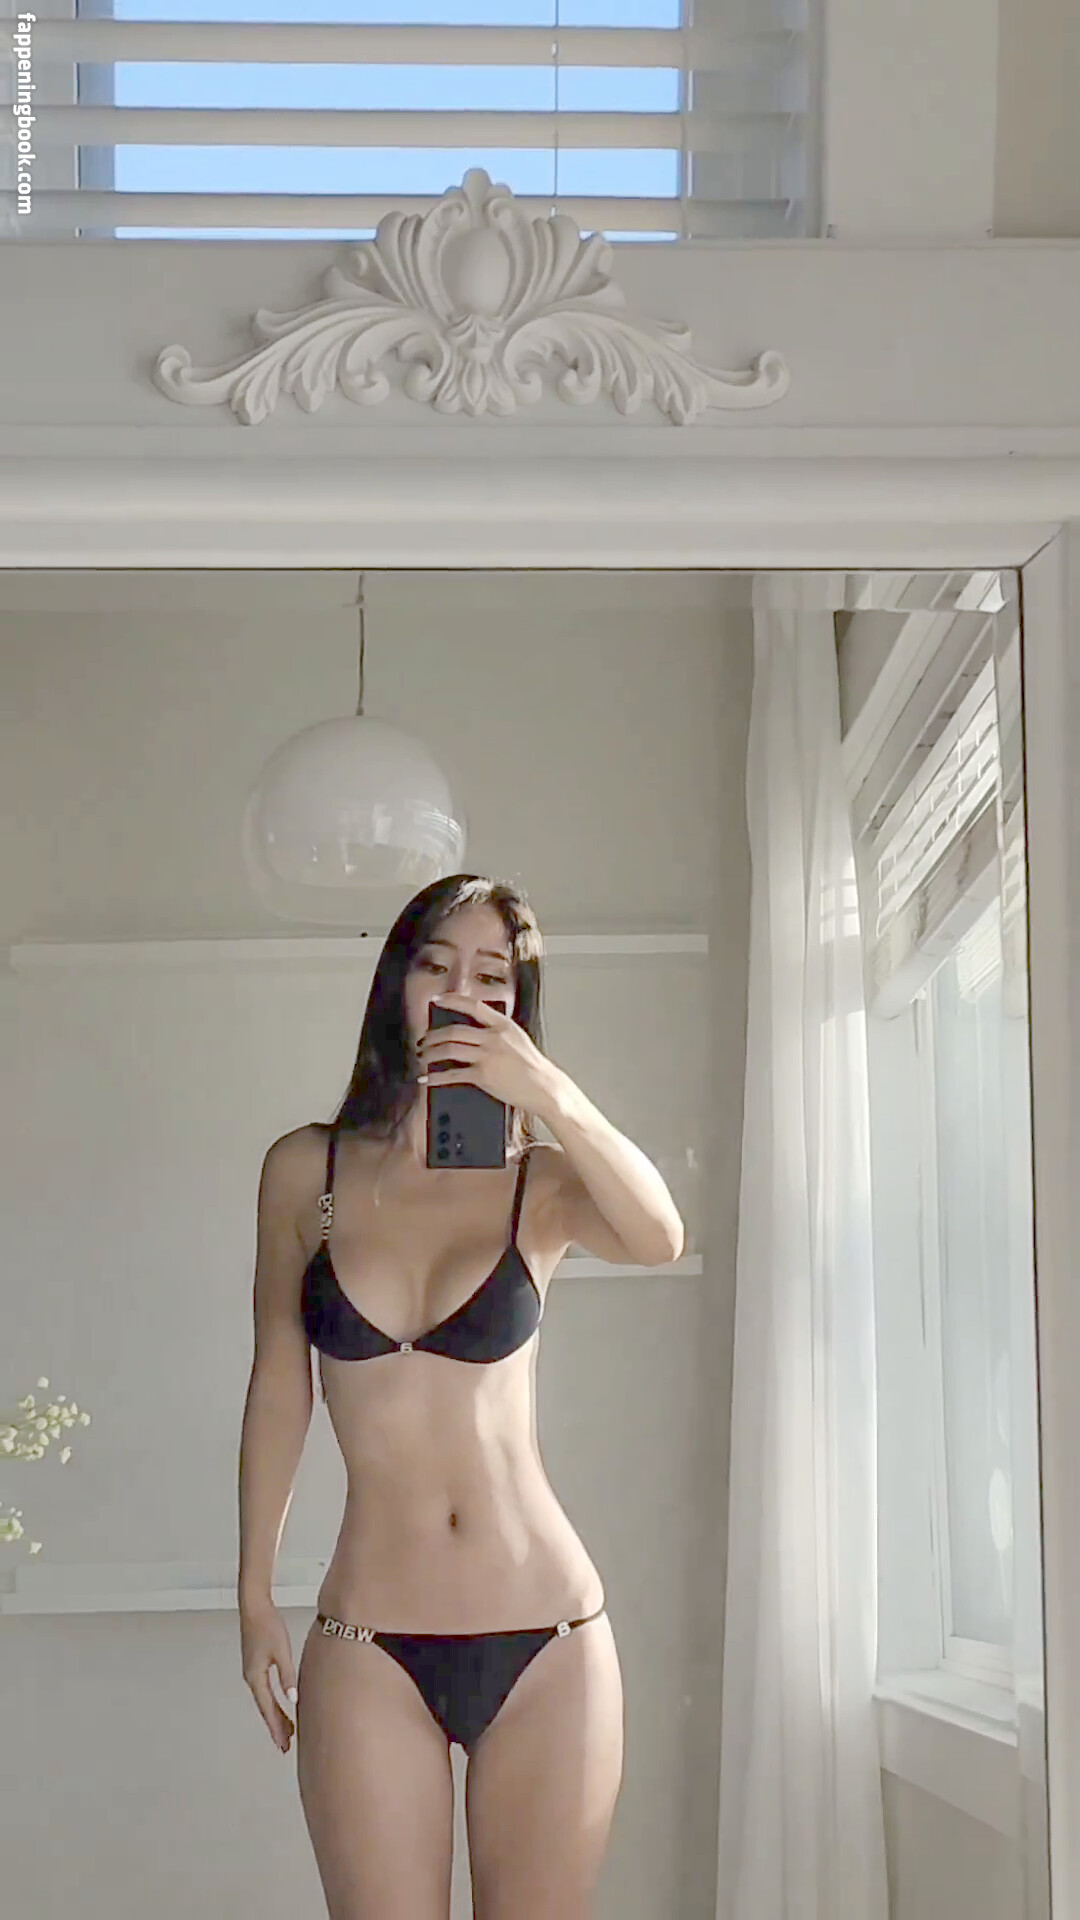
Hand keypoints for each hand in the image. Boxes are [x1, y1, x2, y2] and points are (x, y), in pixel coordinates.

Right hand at [240, 1598, 297, 1753]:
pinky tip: (282, 1705)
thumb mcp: (281, 1651)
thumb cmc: (267, 1625)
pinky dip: (273, 1702)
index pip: (268, 1709)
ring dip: (275, 1716)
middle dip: (276, 1727)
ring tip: (288, 1731)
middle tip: (286, 1746)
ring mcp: (252, 1671)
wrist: (254, 1606)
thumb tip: (293, 1700)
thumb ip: (287, 1676)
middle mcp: (251, 1677)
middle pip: (265, 1708)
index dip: (276, 1728)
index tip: (283, 1745)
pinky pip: (265, 1691)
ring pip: (265, 1700)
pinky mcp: (255, 1665)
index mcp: (255, 1676)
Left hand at [417, 993, 561, 1115]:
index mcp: (503, 1025)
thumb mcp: (518, 1039)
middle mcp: (493, 1037)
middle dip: (433, 1035)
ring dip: (430, 1053)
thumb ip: (497, 1032)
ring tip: (422, 1056)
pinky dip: (435, 1077)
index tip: (436, 999)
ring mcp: (487, 1056)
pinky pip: (452, 1074)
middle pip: (454, 1030)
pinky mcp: (483, 1076)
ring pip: (449, 1049)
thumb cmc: (532, 1066)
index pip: (473, 1006)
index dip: (452, 1000)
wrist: (544, 1087)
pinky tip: (427, 1078)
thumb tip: (473, 1030)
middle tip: (422, 1040)